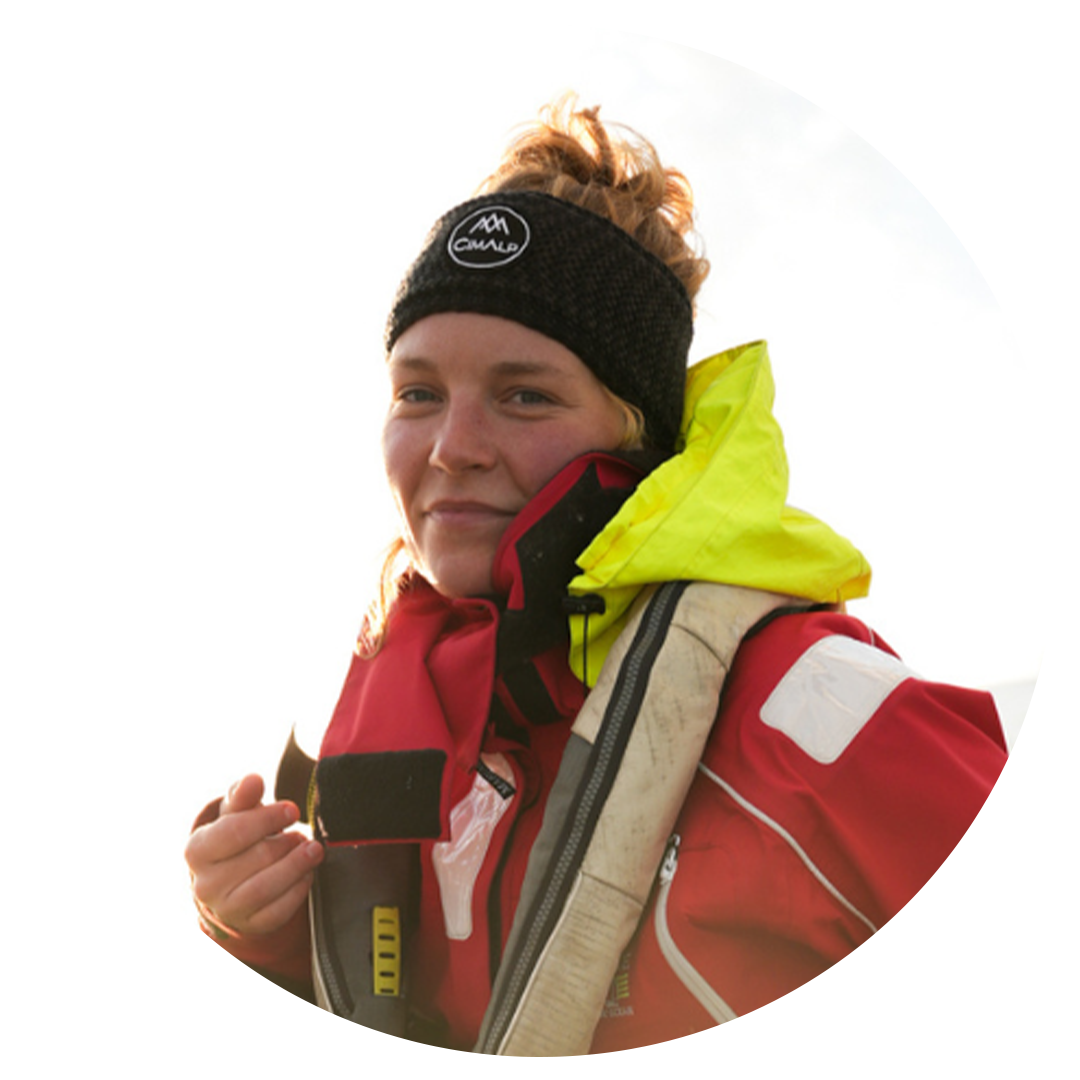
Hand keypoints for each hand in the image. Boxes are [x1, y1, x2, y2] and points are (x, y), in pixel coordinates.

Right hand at [185, 773, 323, 936]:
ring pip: (267, 888)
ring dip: (296, 866)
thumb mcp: (236, 813)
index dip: (268, 819)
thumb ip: (242, 795)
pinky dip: (299, 890)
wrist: (233, 879)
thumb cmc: (237, 837)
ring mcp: (226, 910)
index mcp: (197, 851)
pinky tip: (307, 873)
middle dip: (287, 842)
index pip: (234, 831)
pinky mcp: (250, 926)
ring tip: (312, 851)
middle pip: (257, 857)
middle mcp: (205, 885)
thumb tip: (252, 781)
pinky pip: (278, 912)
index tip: (292, 810)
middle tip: (302, 835)